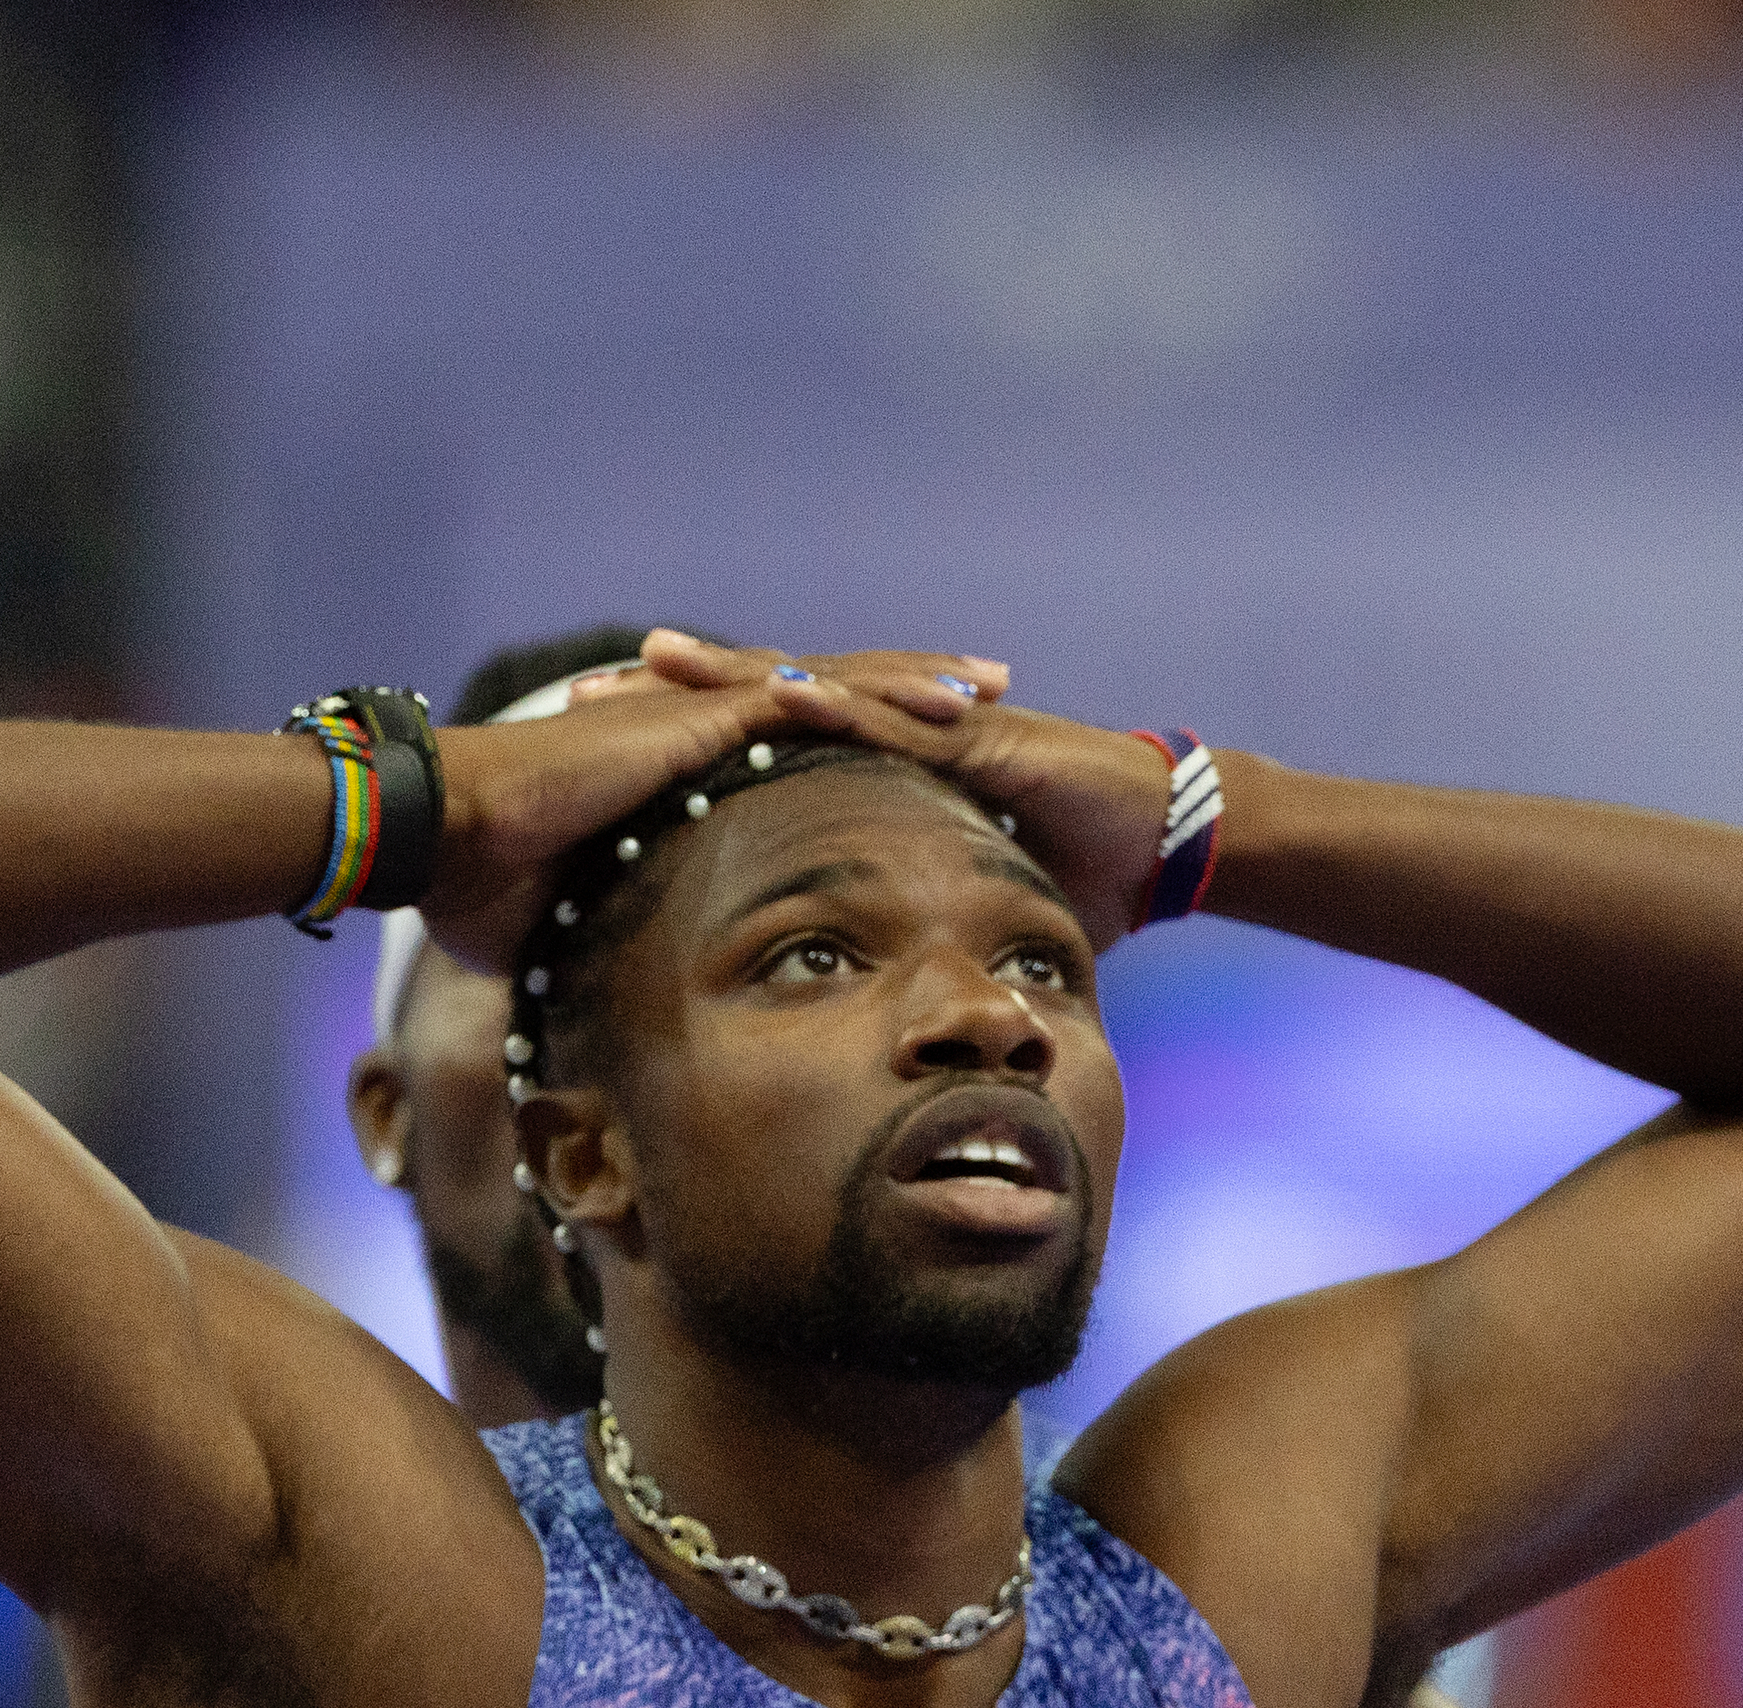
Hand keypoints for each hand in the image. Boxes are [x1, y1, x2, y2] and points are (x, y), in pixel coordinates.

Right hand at [421, 638, 974, 968]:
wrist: (437, 836)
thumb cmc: (479, 884)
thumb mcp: (573, 922)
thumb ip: (611, 940)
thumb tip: (610, 1004)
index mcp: (681, 763)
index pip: (790, 738)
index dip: (861, 735)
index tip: (927, 747)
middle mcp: (697, 725)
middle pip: (832, 694)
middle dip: (912, 691)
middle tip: (991, 691)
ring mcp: (696, 717)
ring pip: (833, 686)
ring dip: (913, 686)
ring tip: (987, 689)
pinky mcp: (690, 723)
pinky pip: (799, 703)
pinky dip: (869, 702)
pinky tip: (930, 710)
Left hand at [632, 632, 1178, 950]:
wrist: (1160, 845)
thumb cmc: (1067, 880)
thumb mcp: (955, 916)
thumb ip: (898, 941)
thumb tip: (843, 1009)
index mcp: (872, 771)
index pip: (752, 751)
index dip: (675, 749)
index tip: (594, 755)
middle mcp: (891, 732)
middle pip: (759, 707)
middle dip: (673, 699)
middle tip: (583, 693)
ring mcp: (931, 724)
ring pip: (812, 689)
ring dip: (731, 676)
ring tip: (652, 661)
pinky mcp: (974, 732)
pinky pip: (893, 715)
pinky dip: (834, 701)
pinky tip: (774, 691)